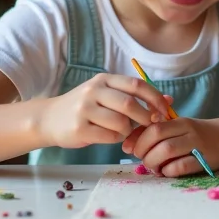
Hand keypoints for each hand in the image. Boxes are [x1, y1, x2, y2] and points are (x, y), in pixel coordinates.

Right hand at [38, 73, 170, 148]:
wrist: (48, 119)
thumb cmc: (85, 108)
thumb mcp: (108, 95)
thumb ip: (136, 96)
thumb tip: (170, 100)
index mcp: (104, 79)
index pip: (137, 85)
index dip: (155, 98)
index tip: (165, 111)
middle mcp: (94, 91)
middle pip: (130, 104)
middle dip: (146, 117)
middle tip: (151, 126)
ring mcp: (85, 109)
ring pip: (121, 122)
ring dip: (129, 130)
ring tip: (126, 131)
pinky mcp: (79, 128)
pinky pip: (109, 136)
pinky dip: (117, 139)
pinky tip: (112, 137)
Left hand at [121, 118, 218, 176]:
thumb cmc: (193, 135)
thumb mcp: (176, 128)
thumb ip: (153, 133)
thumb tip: (127, 145)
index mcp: (179, 121)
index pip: (153, 126)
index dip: (139, 140)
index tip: (133, 149)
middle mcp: (188, 130)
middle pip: (158, 137)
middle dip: (143, 151)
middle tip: (142, 159)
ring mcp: (197, 145)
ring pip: (167, 150)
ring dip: (154, 162)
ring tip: (153, 167)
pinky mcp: (205, 160)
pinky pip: (181, 166)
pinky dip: (169, 171)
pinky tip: (167, 172)